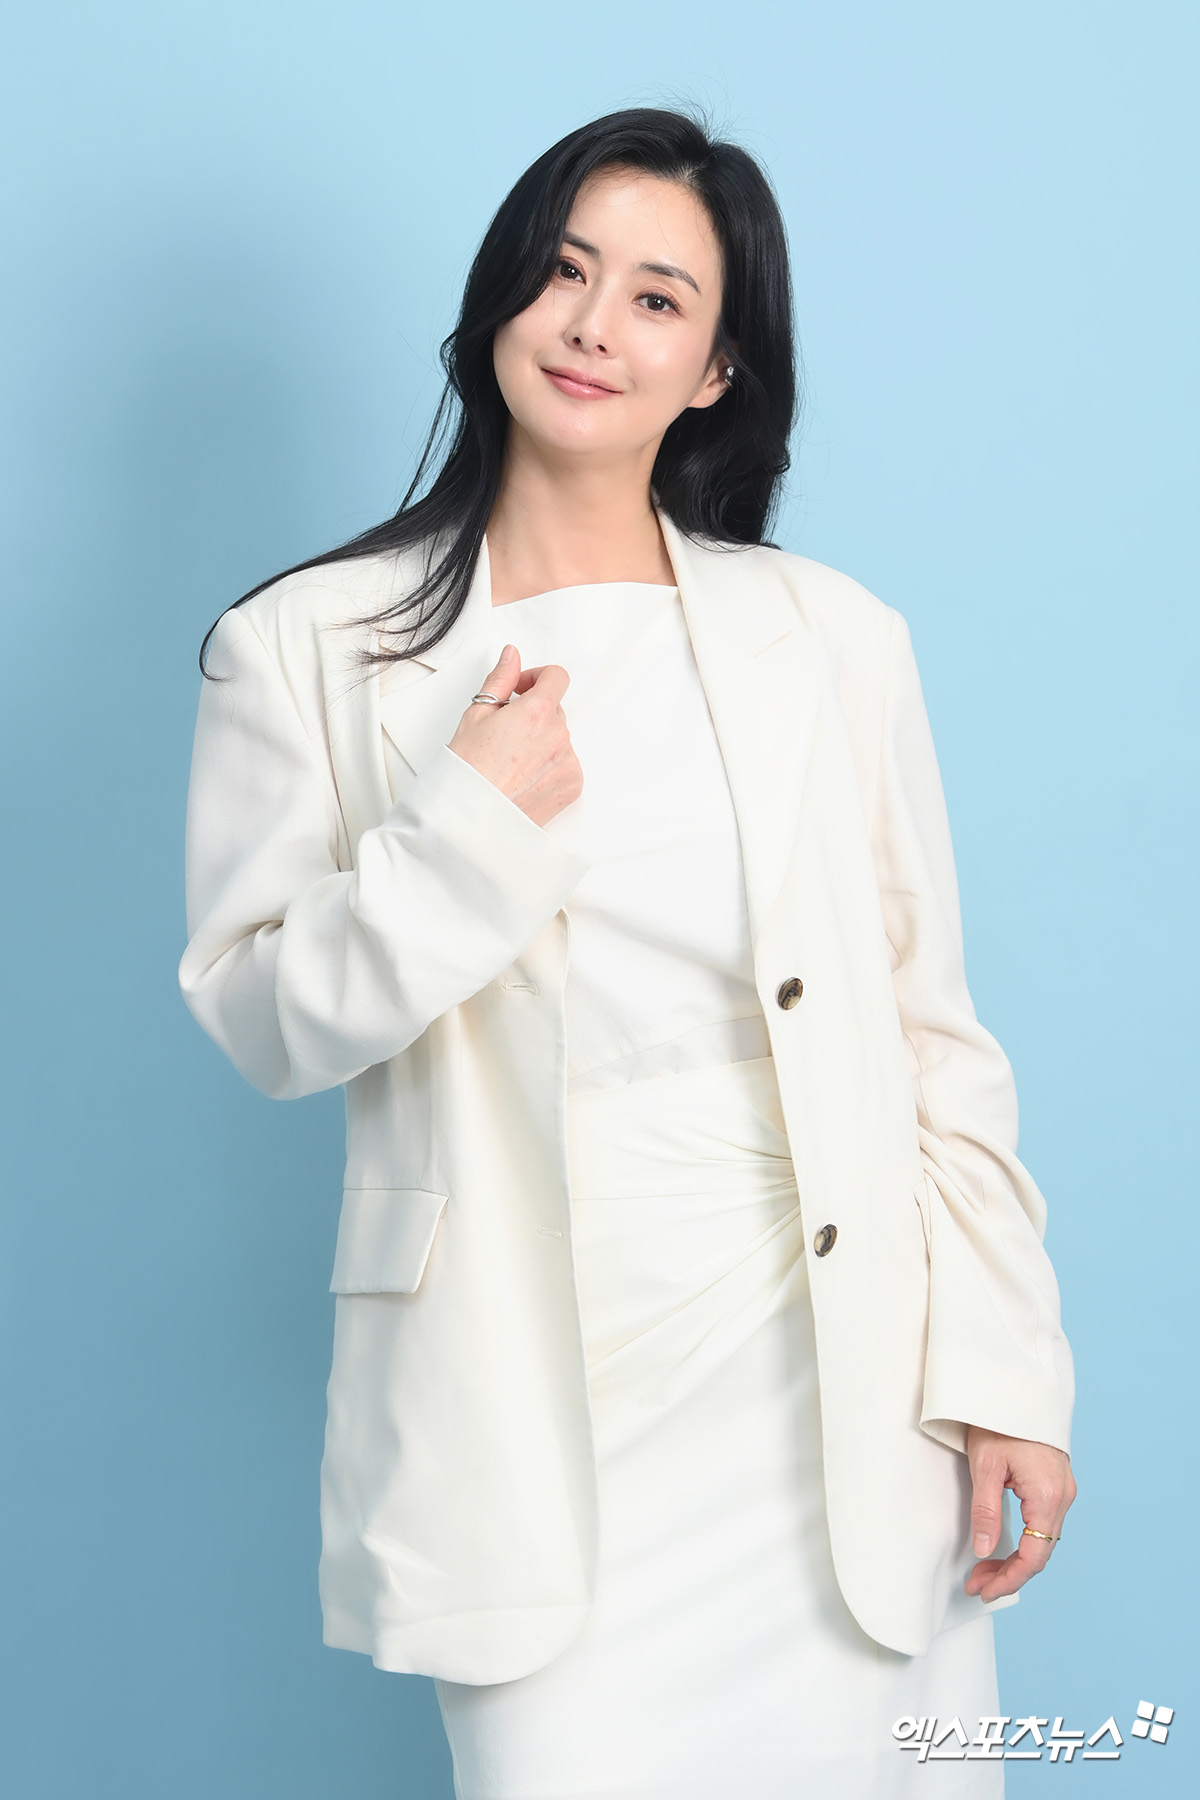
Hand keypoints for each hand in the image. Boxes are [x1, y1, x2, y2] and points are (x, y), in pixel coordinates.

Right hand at [447, 644, 583, 827]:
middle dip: (534, 714)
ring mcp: (569, 763)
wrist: (470, 820)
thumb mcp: (476, 714)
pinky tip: (522, 777)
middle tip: (504, 733)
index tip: (521, 690)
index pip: (557, 677)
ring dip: (541, 741)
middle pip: (556, 710)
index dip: (537, 678)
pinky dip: (549, 766)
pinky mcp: (572, 786)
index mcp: (537, 712)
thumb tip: (512, 656)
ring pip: (560, 739)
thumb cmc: (467, 771)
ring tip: (510, 761)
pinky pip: (565, 764)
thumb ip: (500, 679)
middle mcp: (559, 736)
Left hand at [963, 1426, 1075, 1601]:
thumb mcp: (984, 1465)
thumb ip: (985, 1511)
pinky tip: (1005, 1547)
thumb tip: (986, 1552)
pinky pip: (1044, 1524)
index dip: (1009, 1579)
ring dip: (1016, 1560)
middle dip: (1009, 1574)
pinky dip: (1025, 1541)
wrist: (1016, 1385)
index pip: (1034, 1556)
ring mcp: (1063, 1490)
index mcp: (1047, 1495)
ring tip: (984, 1571)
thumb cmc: (997, 1420)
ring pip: (1043, 1541)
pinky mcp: (1056, 1483)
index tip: (983, 1590)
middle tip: (977, 1585)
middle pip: (1040, 1553)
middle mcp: (1063, 1496)